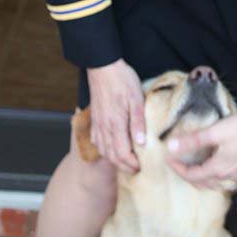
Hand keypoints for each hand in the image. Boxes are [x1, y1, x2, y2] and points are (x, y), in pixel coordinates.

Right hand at [86, 59, 145, 173]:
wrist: (103, 66)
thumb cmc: (121, 79)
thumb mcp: (136, 98)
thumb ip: (138, 122)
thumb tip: (142, 143)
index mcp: (116, 123)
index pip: (123, 154)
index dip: (132, 164)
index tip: (142, 166)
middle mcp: (104, 127)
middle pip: (112, 156)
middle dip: (124, 166)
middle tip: (136, 169)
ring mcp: (97, 124)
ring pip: (103, 150)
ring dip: (114, 160)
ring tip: (126, 161)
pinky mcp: (94, 119)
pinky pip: (96, 141)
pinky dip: (104, 149)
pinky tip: (111, 148)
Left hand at [165, 109, 236, 189]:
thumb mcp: (214, 132)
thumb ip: (192, 141)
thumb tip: (172, 147)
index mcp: (218, 169)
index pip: (192, 175)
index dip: (177, 168)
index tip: (167, 159)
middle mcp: (226, 175)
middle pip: (201, 183)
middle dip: (186, 175)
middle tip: (176, 164)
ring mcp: (236, 172)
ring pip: (212, 183)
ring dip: (199, 178)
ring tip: (190, 166)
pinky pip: (222, 178)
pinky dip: (211, 176)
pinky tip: (211, 165)